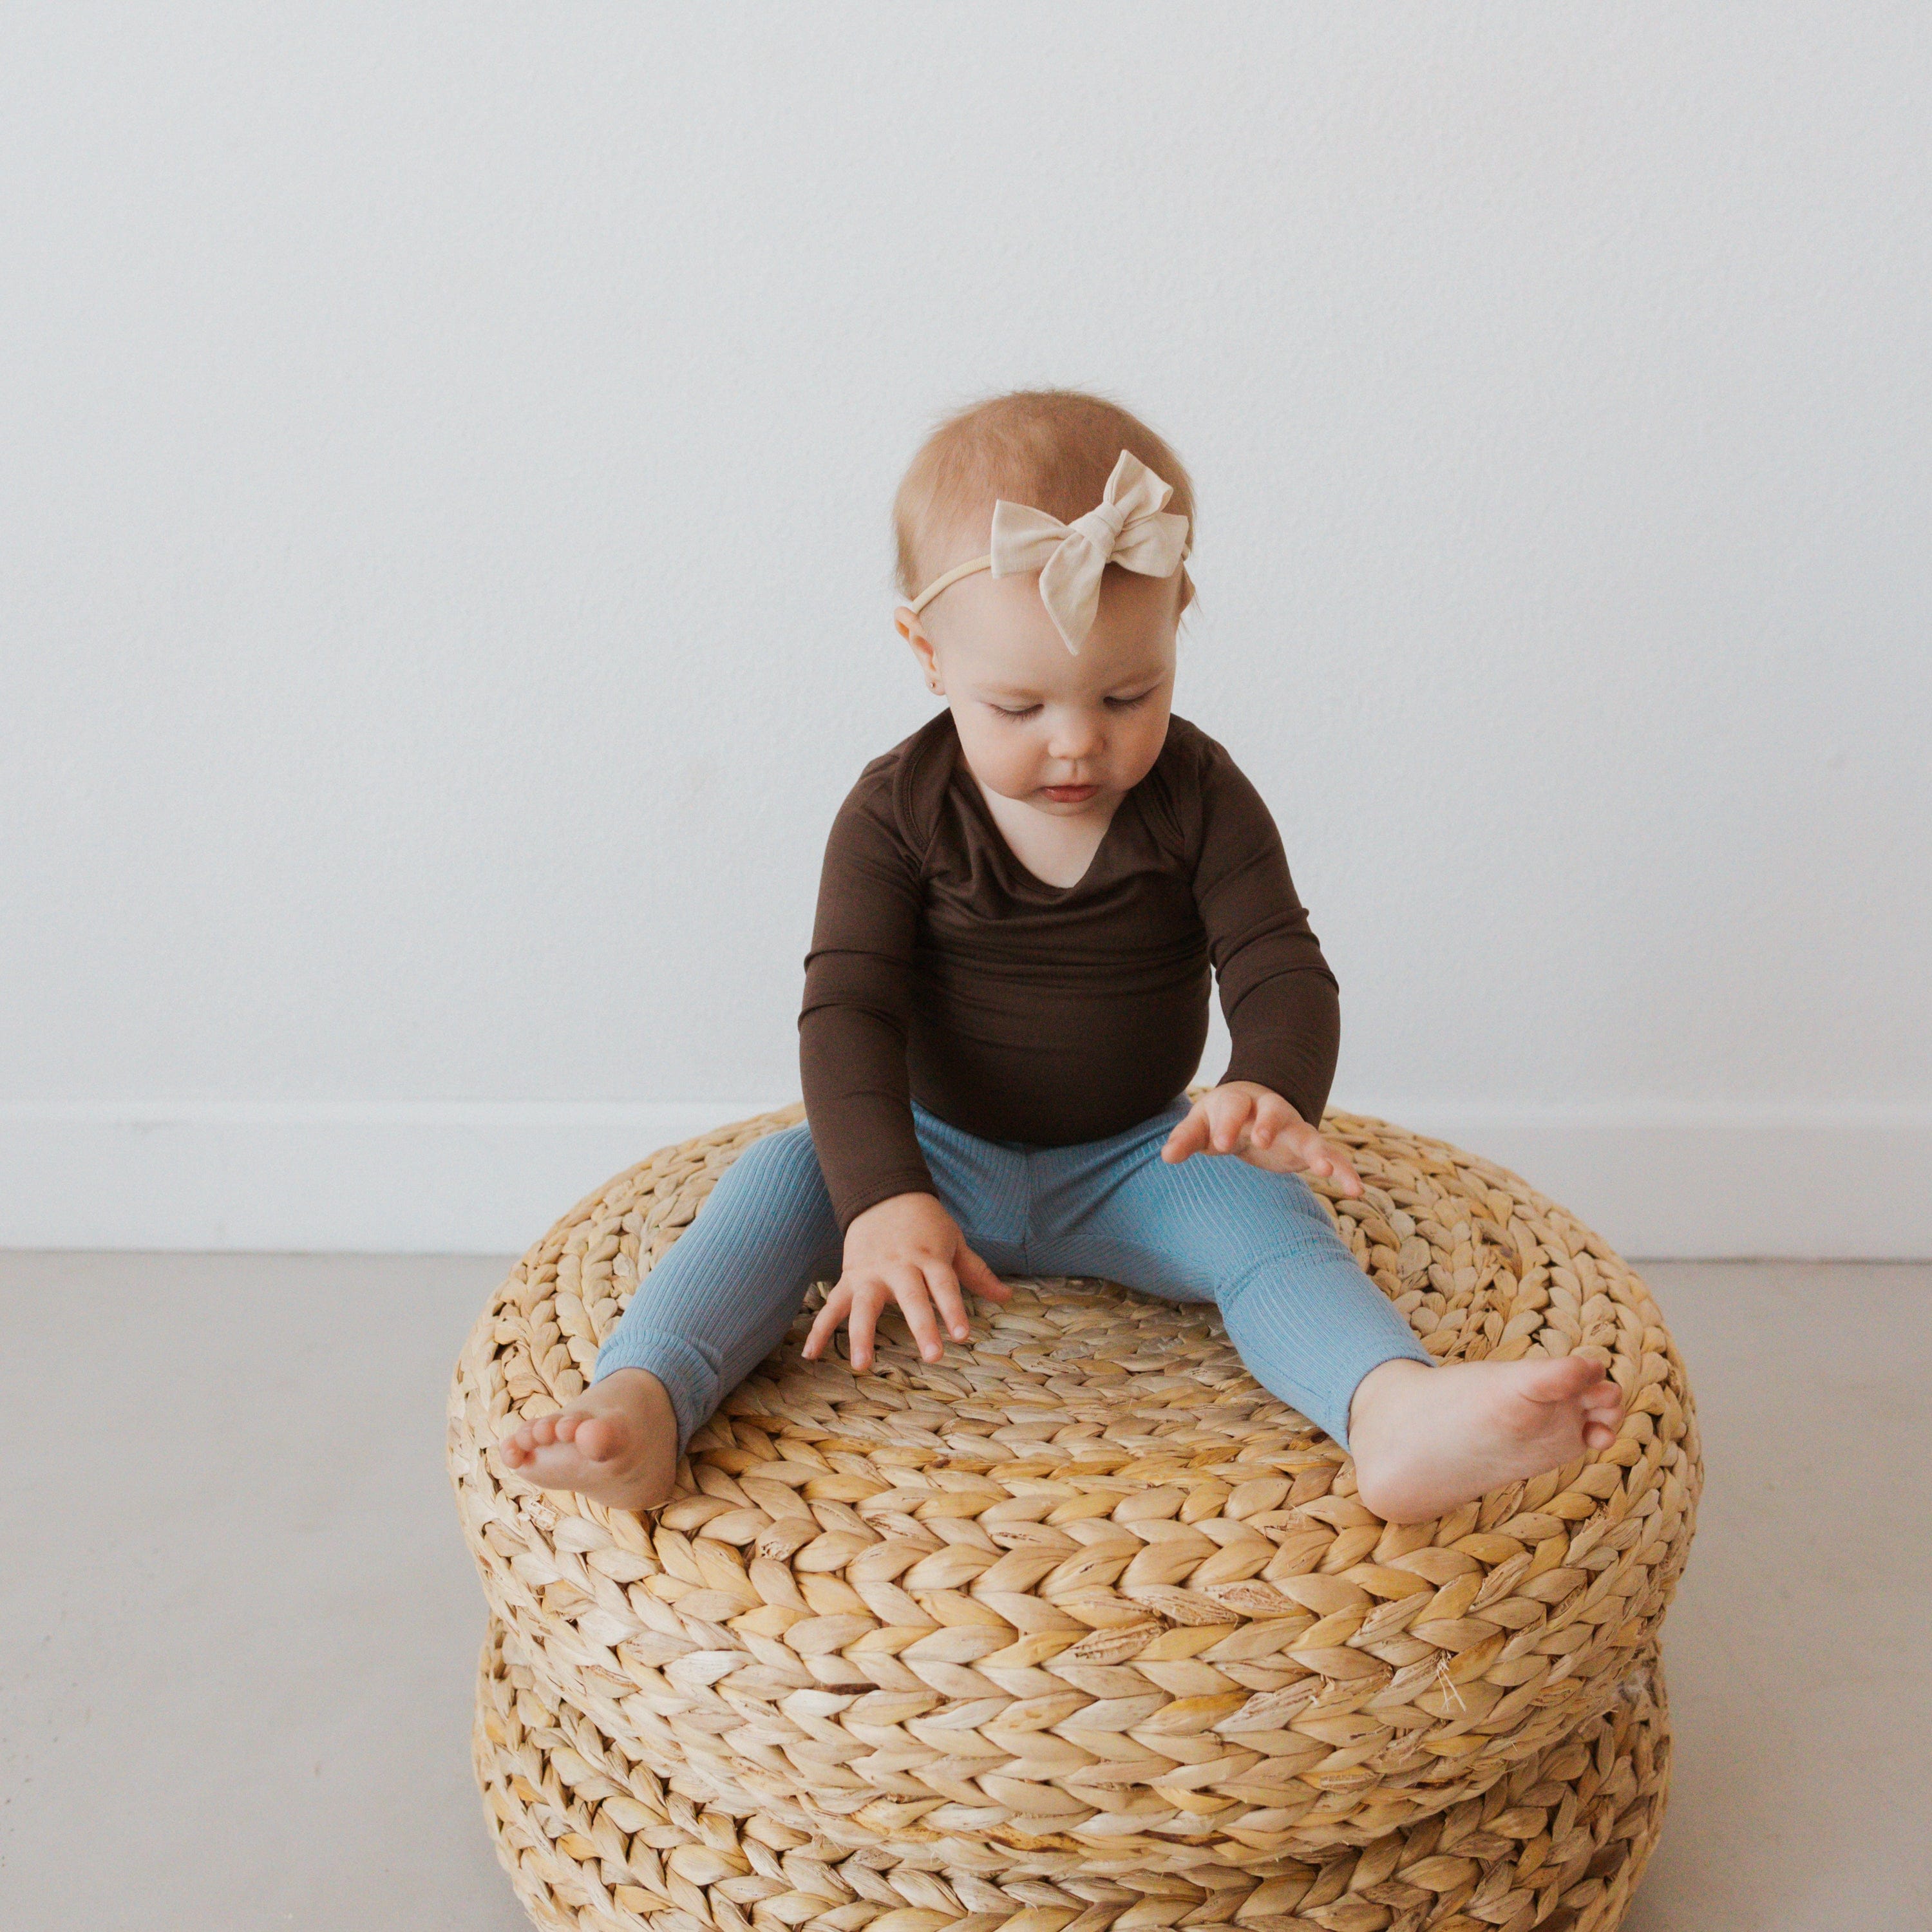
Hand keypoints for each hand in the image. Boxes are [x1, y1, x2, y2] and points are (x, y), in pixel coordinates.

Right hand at [802, 1190, 1011, 1372]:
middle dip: (922, 1326)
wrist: (883, 1193)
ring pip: (864, 1305)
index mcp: (929, 1257)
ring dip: (861, 1335)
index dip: (953, 1310)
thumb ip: (976, 1272)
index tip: (962, 1336)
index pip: (944, 1285)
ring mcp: (870, 1273)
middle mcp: (899, 1266)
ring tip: (861, 1366)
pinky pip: (832, 1306)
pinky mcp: (849, 1278)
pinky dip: (819, 1330)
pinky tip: (810, 1355)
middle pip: (911, 1297)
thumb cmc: (925, 1224)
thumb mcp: (954, 1241)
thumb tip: (1007, 1298)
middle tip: (933, 1357)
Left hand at [1161, 1081, 1363, 1195]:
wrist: (1251, 1106)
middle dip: (1267, 1124)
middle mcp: (1269, 1110)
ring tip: (1325, 1169)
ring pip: (1307, 1134)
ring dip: (1316, 1150)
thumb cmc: (1220, 1118)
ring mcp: (1292, 1127)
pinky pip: (1331, 1156)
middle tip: (1259, 1141)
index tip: (1218, 1143)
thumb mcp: (1201, 1125)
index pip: (1232, 1106)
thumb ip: (1186, 1139)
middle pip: (1272, 1111)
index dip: (1226, 1123)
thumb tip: (1167, 1156)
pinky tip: (1355, 1188)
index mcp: (1238, 1102)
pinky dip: (1344, 1170)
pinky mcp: (1308, 1147)